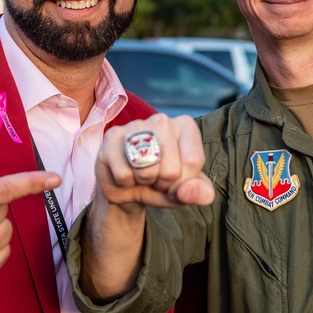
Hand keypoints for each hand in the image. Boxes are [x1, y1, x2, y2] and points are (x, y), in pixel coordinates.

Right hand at [95, 114, 214, 211]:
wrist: (127, 187)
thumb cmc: (162, 183)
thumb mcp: (187, 191)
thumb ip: (201, 193)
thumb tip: (186, 191)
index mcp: (186, 126)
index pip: (193, 161)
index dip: (183, 182)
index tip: (175, 178)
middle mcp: (162, 120)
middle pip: (171, 169)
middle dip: (163, 183)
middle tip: (156, 177)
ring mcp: (134, 125)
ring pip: (146, 170)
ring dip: (144, 182)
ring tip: (142, 174)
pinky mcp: (112, 137)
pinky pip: (124, 174)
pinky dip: (125, 182)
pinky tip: (125, 171)